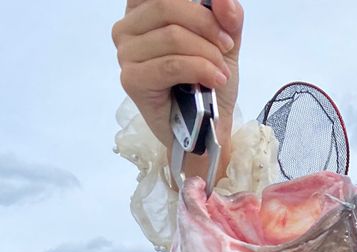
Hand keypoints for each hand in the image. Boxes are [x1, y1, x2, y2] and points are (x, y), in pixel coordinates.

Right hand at [113, 0, 243, 178]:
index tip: (219, 24)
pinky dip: (200, 70)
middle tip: (227, 47)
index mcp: (142, 10)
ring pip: (171, 36)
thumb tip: (226, 0)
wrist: (206, 131)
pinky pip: (171, 65)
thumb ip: (226, 18)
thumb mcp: (223, 44)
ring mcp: (126, 54)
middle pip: (166, 5)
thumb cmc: (207, 85)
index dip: (195, 3)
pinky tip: (216, 80)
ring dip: (207, 54)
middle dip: (206, 25)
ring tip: (222, 72)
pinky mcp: (132, 80)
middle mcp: (127, 28)